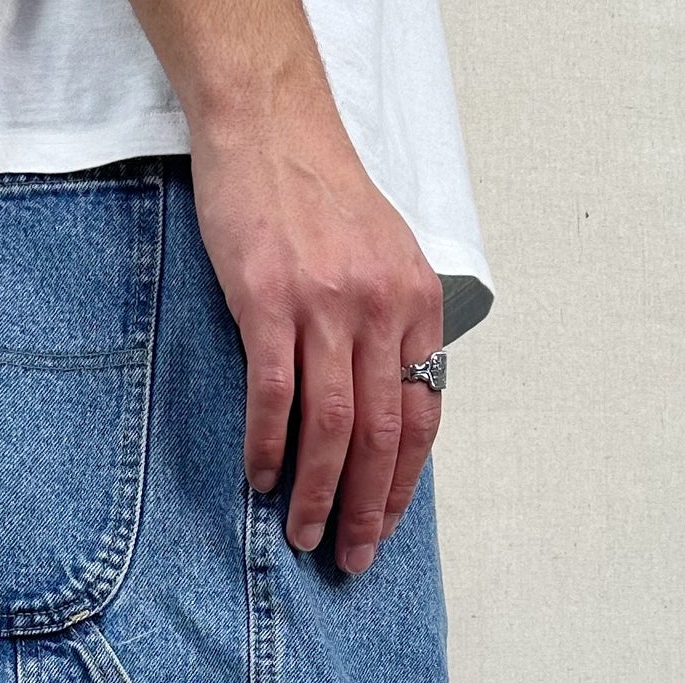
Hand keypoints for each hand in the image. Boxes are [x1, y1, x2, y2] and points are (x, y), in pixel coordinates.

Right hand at [186, 70, 442, 573]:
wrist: (270, 123)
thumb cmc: (322, 194)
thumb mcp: (383, 255)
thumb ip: (391, 325)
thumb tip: (383, 406)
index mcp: (415, 302)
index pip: (422, 413)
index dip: (404, 481)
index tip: (386, 525)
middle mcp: (379, 307)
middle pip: (381, 432)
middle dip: (369, 507)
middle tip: (353, 558)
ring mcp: (324, 305)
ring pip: (332, 426)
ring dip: (319, 492)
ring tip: (305, 536)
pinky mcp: (268, 301)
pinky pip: (274, 394)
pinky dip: (268, 445)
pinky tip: (262, 479)